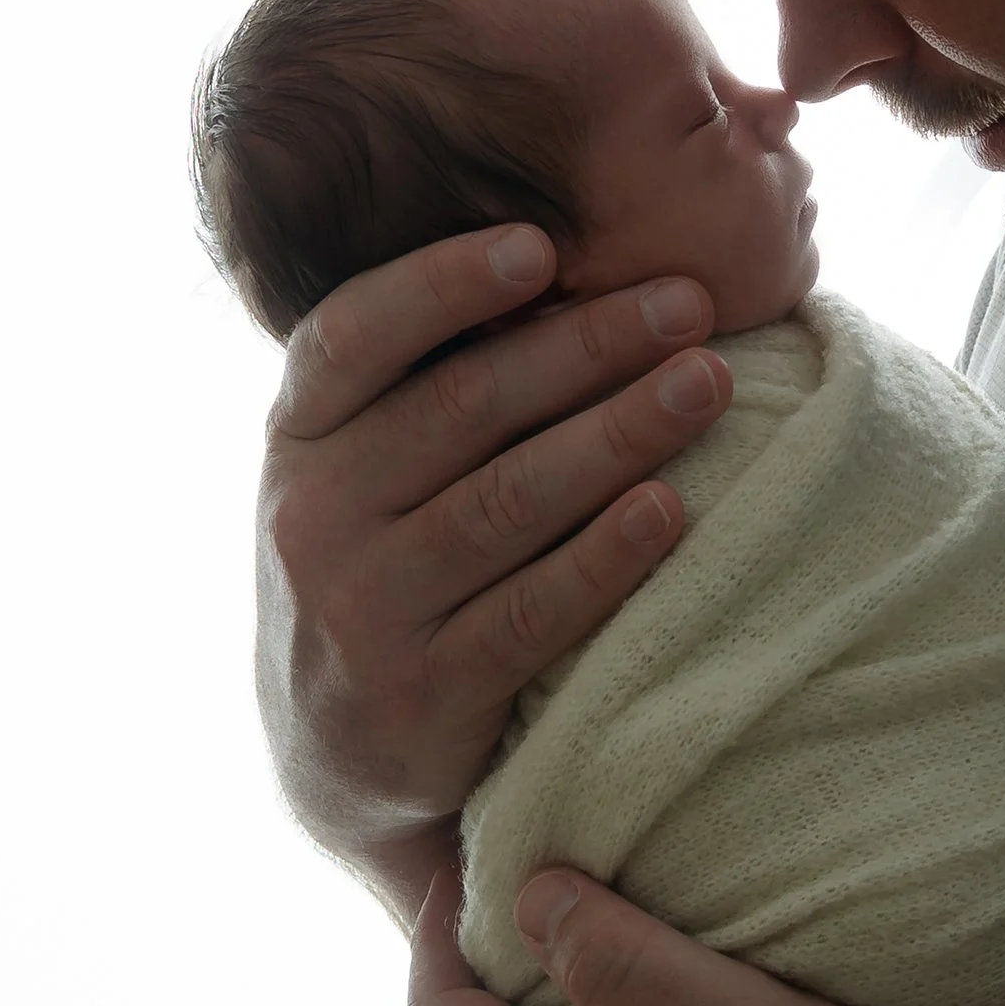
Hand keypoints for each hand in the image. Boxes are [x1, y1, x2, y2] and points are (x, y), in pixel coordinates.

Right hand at [255, 224, 733, 921]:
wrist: (340, 759)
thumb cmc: (388, 565)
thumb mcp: (364, 470)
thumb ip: (429, 382)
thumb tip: (574, 263)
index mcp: (298, 437)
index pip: (353, 336)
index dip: (441, 285)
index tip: (540, 247)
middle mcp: (314, 516)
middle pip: (461, 407)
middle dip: (587, 346)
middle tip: (688, 304)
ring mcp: (363, 609)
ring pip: (507, 502)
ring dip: (619, 434)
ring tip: (706, 384)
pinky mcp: (424, 693)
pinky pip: (529, 612)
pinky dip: (604, 557)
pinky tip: (670, 510)